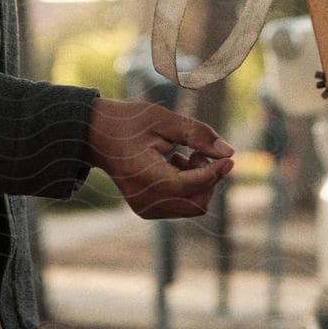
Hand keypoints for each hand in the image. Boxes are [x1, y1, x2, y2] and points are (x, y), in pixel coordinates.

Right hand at [84, 98, 235, 220]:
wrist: (97, 135)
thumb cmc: (129, 121)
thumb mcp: (163, 119)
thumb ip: (196, 135)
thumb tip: (229, 152)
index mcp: (145, 175)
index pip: (190, 185)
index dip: (214, 172)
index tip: (230, 158)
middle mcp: (144, 199)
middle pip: (195, 203)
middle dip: (208, 179)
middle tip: (199, 152)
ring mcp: (144, 207)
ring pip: (191, 206)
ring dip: (199, 183)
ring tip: (185, 155)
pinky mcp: (146, 209)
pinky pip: (180, 205)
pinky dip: (187, 187)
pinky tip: (176, 164)